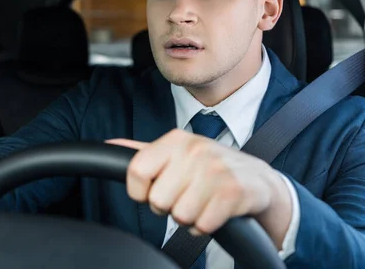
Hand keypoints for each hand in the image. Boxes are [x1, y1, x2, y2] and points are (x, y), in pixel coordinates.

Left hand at [107, 130, 291, 248]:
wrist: (257, 179)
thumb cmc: (209, 168)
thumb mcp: (175, 154)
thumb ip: (141, 152)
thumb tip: (108, 144)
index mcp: (175, 139)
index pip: (136, 171)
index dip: (141, 192)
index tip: (154, 191)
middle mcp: (194, 150)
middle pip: (157, 200)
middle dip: (169, 207)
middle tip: (186, 196)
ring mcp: (215, 170)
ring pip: (179, 215)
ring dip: (189, 217)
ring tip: (202, 203)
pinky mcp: (233, 192)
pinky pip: (201, 225)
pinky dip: (206, 226)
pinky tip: (214, 211)